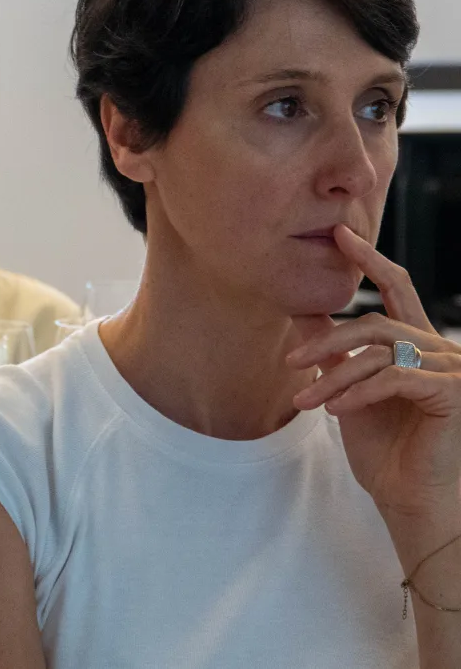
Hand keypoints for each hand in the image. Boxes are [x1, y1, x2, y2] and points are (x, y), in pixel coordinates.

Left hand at [287, 224, 460, 521]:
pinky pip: (395, 378)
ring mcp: (453, 368)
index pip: (395, 288)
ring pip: (380, 351)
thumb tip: (300, 312)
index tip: (340, 233)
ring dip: (335, 375)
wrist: (413, 500)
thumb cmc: (385, 452)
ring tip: (305, 403)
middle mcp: (441, 349)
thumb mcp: (346, 392)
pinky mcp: (453, 391)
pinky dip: (358, 392)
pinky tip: (335, 411)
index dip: (369, 259)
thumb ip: (333, 352)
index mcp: (418, 344)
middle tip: (289, 362)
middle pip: (375, 323)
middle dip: (327, 341)